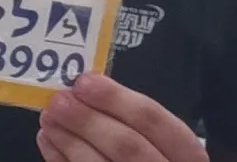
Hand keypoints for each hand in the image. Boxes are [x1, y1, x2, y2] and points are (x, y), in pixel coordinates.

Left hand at [37, 74, 207, 161]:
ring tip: (48, 116)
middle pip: (128, 146)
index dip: (118, 99)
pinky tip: (49, 140)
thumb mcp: (161, 141)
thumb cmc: (152, 155)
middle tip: (59, 100)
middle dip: (89, 120)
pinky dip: (61, 159)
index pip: (156, 122)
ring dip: (69, 139)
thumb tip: (89, 87)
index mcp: (188, 155)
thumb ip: (136, 120)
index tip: (85, 81)